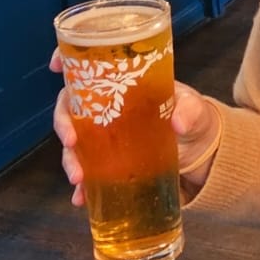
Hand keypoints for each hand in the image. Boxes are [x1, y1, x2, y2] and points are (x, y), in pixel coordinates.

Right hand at [49, 52, 221, 206]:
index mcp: (125, 85)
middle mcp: (108, 108)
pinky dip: (82, 187)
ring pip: (75, 143)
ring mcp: (107, 137)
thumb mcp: (196, 110)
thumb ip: (190, 111)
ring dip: (69, 159)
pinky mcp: (111, 164)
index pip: (90, 68)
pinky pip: (89, 173)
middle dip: (63, 123)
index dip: (68, 61)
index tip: (55, 66)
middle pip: (72, 107)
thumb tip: (177, 122)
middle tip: (69, 140)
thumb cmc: (195, 120)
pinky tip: (81, 198)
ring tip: (77, 178)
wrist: (204, 155)